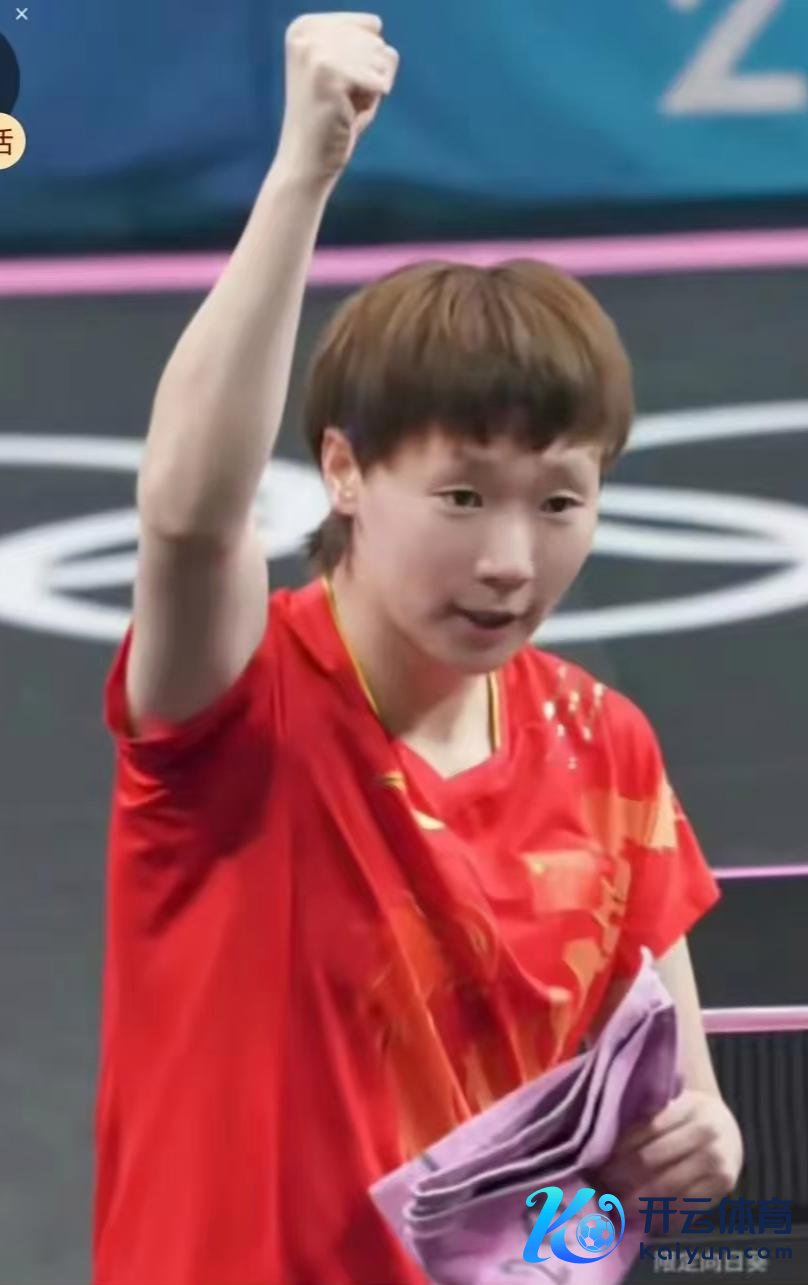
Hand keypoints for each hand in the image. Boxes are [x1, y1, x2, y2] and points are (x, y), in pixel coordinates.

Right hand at [275, 13, 398, 185]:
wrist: (307, 162)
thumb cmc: (333, 123)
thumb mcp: (355, 77)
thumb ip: (372, 51)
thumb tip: (384, 41)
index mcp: (306, 27)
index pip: (371, 27)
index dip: (369, 64)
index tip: (342, 87)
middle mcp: (306, 32)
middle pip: (377, 42)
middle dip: (371, 78)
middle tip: (342, 103)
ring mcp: (313, 50)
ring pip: (380, 58)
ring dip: (371, 90)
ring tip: (343, 109)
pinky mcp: (326, 72)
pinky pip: (377, 78)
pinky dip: (371, 101)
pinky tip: (346, 115)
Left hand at [593, 1090, 743, 1210]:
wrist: (727, 1129)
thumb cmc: (686, 1117)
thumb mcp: (671, 1105)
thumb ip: (646, 1118)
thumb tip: (602, 1144)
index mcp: (690, 1105)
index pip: (646, 1129)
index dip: (620, 1148)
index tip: (598, 1162)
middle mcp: (706, 1132)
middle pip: (653, 1159)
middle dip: (623, 1176)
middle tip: (602, 1187)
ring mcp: (718, 1160)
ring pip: (668, 1186)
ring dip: (639, 1200)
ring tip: (618, 1207)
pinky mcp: (724, 1186)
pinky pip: (688, 1206)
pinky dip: (665, 1216)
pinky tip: (646, 1219)